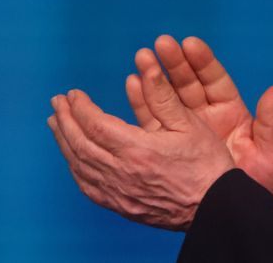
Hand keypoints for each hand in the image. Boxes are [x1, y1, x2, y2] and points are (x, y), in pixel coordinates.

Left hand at [47, 60, 235, 230]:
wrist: (215, 208)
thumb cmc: (206, 165)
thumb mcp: (189, 124)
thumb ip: (162, 95)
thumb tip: (146, 64)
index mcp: (138, 151)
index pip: (95, 125)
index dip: (80, 107)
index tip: (73, 93)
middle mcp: (122, 174)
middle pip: (80, 144)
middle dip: (65, 120)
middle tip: (57, 102)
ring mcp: (119, 193)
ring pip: (80, 166)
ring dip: (64, 142)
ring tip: (57, 123)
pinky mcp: (121, 206)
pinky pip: (88, 186)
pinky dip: (76, 166)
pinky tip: (73, 155)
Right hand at [126, 35, 272, 198]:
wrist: (237, 218)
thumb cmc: (259, 188)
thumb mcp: (269, 156)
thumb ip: (270, 124)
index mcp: (232, 115)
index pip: (215, 82)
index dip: (203, 62)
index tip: (189, 43)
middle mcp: (208, 118)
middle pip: (189, 84)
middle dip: (175, 63)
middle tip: (161, 44)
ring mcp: (187, 131)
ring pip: (169, 98)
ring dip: (155, 77)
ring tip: (142, 57)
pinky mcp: (169, 146)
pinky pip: (154, 121)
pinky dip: (143, 103)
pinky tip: (132, 83)